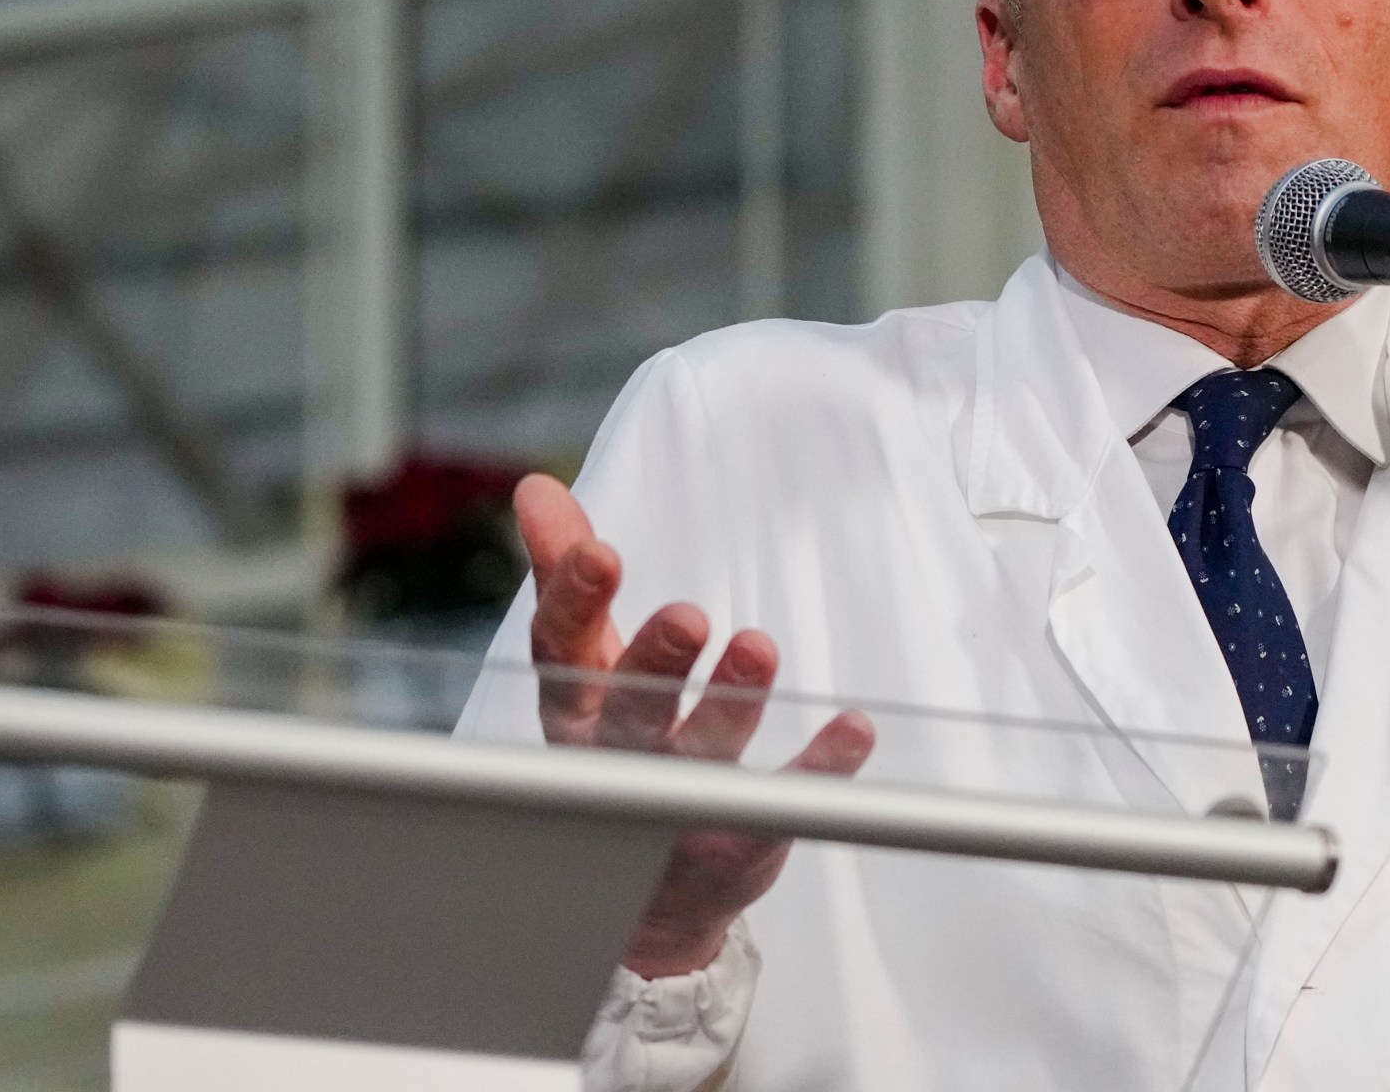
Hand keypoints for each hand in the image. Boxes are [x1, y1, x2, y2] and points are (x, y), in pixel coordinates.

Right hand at [515, 473, 875, 977]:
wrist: (647, 901)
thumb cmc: (616, 750)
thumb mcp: (589, 665)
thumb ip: (570, 580)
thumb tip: (535, 489)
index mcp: (578, 707)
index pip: (563, 650)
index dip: (575, 604)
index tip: (599, 554)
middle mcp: (618, 759)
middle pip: (630, 709)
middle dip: (656, 662)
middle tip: (688, 614)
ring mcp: (677, 807)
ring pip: (701, 757)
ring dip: (731, 704)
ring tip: (759, 647)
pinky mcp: (738, 842)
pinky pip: (781, 804)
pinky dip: (818, 768)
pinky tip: (854, 729)